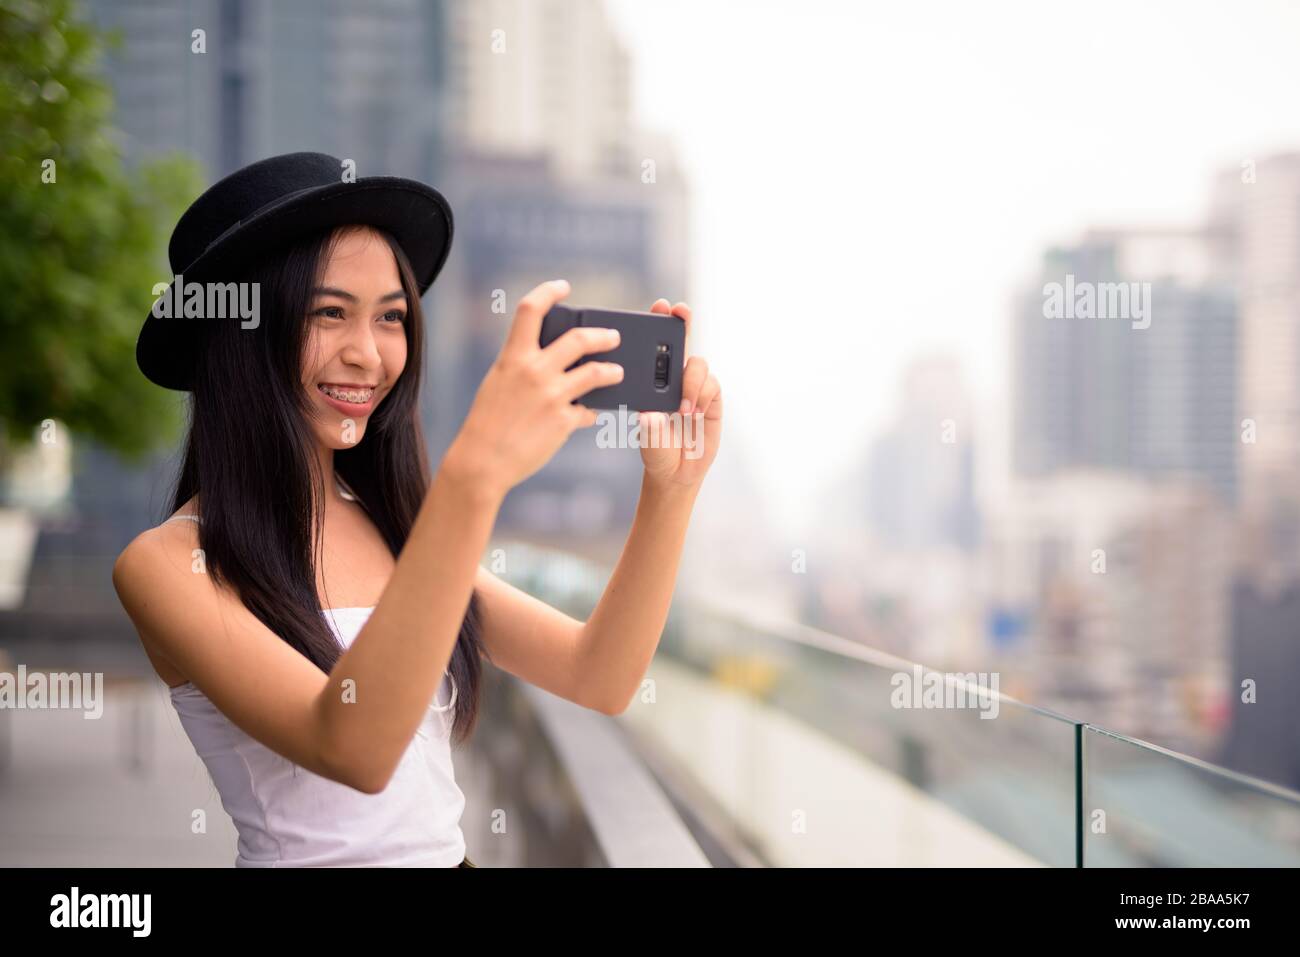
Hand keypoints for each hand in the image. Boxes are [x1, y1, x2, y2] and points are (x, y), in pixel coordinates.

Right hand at [443, 280, 624, 498]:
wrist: (482, 462)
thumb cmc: (487, 423)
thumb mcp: (499, 383)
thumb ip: (522, 366)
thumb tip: (550, 359)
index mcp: (513, 357)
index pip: (531, 310)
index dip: (549, 292)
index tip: (563, 286)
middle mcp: (534, 371)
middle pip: (579, 338)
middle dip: (601, 335)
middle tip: (613, 337)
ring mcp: (552, 395)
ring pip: (595, 372)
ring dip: (611, 371)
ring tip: (617, 372)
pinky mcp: (564, 421)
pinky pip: (588, 411)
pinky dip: (590, 412)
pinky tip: (590, 415)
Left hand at [637, 299, 720, 491]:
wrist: (678, 474)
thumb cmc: (656, 452)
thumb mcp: (647, 440)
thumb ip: (651, 429)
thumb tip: (652, 415)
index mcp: (651, 380)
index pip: (654, 346)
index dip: (659, 322)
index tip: (661, 306)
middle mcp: (673, 377)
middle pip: (682, 340)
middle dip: (683, 321)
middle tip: (680, 310)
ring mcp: (694, 386)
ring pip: (698, 364)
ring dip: (691, 381)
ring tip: (684, 410)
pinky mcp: (712, 398)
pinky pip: (712, 384)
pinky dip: (703, 395)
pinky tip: (695, 413)